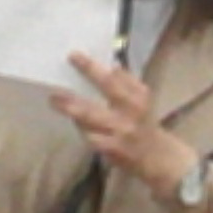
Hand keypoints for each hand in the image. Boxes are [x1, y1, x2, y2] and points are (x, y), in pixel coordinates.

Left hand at [53, 52, 199, 195]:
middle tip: (56, 80)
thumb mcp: (141, 100)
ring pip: (91, 117)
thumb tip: (113, 67)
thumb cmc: (144, 123)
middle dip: (82, 81)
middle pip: (99, 98)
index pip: (112, 78)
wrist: (158, 157)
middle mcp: (131, 112)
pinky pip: (91, 137)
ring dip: (72, 108)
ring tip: (54, 101)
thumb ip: (128, 83)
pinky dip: (81, 129)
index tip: (73, 55)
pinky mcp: (114, 149)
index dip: (91, 67)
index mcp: (138, 96)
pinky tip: (73, 122)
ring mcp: (121, 131)